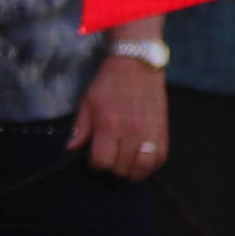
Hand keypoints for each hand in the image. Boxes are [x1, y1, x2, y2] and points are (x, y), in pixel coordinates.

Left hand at [69, 53, 168, 178]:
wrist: (138, 63)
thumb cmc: (110, 82)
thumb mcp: (87, 101)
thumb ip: (81, 128)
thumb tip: (71, 149)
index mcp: (109, 124)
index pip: (102, 161)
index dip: (95, 164)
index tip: (94, 159)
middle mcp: (131, 131)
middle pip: (122, 168)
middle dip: (113, 168)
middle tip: (110, 159)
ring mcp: (150, 132)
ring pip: (143, 168)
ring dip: (133, 171)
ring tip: (127, 164)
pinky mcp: (163, 130)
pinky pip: (160, 158)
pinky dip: (151, 164)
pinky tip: (143, 159)